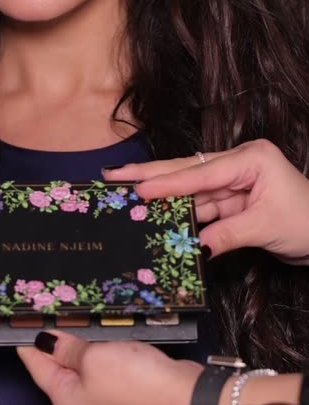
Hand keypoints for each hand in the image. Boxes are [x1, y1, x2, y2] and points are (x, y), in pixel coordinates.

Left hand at [17, 332, 201, 404]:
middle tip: (42, 312)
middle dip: (52, 343)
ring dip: (75, 346)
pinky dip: (95, 353)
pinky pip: (99, 370)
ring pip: (79, 369)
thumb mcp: (92, 357)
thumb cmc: (133, 379)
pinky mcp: (122, 393)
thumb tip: (45, 340)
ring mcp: (102, 402)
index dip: (27, 342)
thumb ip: (66, 348)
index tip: (18, 321)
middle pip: (57, 370)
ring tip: (66, 319)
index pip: (37, 368)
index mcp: (66, 402)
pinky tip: (95, 336)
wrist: (181, 395)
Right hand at [104, 138, 308, 263]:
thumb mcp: (267, 228)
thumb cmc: (308, 223)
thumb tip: (195, 246)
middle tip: (115, 175)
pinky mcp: (232, 199)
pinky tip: (153, 212)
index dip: (168, 183)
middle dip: (150, 174)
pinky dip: (179, 212)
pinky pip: (200, 206)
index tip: (139, 188)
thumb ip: (227, 234)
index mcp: (252, 158)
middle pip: (188, 171)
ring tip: (125, 193)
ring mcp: (234, 181)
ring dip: (160, 195)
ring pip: (190, 190)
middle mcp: (240, 163)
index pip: (203, 173)